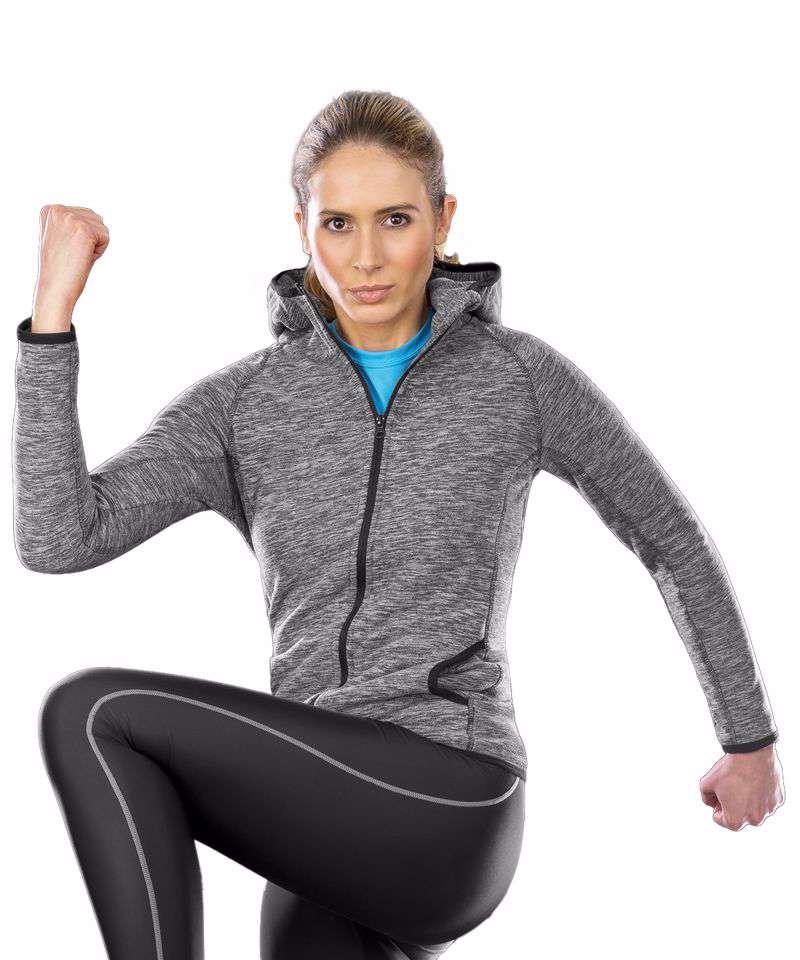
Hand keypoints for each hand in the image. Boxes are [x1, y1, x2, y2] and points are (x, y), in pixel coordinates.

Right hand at [32, 204, 109, 331]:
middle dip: (90, 239)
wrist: (54, 288)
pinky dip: (99, 251)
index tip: (65, 248)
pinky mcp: (84, 230)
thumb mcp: (62, 236)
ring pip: (102, 228)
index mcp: (50, 210)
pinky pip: (105, 238)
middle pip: (95, 219)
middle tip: (72, 254)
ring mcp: (70, 218)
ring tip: (76, 256)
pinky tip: (83, 258)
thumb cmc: (60, 267)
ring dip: (95, 245)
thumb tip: (97, 216)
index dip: (81, 236)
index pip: (84, 215)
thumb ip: (73, 222)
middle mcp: (58, 210)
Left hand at [699, 743, 784, 829]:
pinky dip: (761, 793)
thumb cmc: (729, 770)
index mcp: (735, 821)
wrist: (752, 753)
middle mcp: (754, 820)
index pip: (720, 819)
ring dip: (748, 799)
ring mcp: (769, 811)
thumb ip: (706, 798)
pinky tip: (756, 779)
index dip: (716, 804)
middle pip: (738, 815)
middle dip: (733, 804)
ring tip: (744, 781)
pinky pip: (766, 799)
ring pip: (753, 808)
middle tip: (731, 785)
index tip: (720, 791)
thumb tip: (713, 804)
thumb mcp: (705, 784)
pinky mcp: (778, 800)